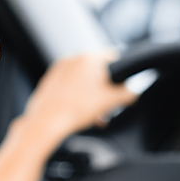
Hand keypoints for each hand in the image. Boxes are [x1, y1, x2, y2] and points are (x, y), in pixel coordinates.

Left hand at [20, 50, 137, 147]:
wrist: (46, 122)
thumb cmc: (76, 109)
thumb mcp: (111, 101)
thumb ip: (127, 93)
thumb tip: (133, 91)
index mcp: (88, 58)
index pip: (114, 57)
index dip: (123, 73)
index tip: (123, 87)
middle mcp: (72, 59)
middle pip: (97, 72)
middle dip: (105, 90)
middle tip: (108, 107)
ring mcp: (59, 70)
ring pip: (83, 81)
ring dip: (92, 96)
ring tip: (95, 116)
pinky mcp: (49, 82)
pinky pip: (69, 87)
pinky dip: (77, 97)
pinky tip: (80, 114)